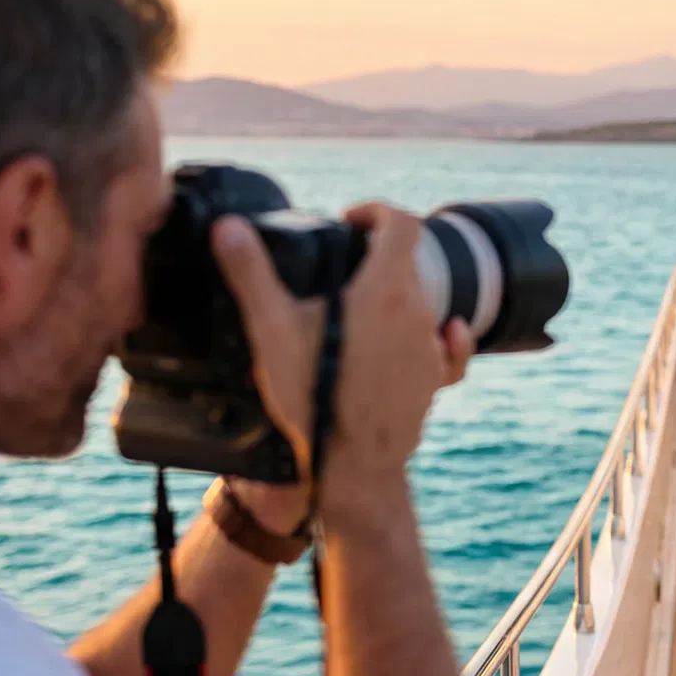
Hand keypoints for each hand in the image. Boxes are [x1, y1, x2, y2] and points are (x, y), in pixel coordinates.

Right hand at [211, 208, 474, 509]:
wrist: (352, 464)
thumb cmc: (312, 395)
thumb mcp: (271, 328)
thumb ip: (250, 271)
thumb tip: (229, 225)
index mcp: (387, 287)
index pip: (401, 222)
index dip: (376, 211)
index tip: (351, 219)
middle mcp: (420, 311)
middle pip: (411, 261)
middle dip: (378, 255)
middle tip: (342, 265)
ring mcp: (431, 347)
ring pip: (423, 302)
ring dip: (396, 295)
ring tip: (358, 308)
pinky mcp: (435, 379)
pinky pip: (447, 346)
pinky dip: (441, 332)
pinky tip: (438, 331)